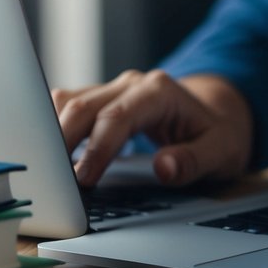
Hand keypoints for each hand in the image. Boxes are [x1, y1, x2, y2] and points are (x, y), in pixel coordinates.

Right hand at [51, 71, 253, 187]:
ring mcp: (112, 90)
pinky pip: (66, 108)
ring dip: (52, 134)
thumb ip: (194, 160)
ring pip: (67, 102)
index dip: (97, 148)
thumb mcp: (222, 151)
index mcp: (159, 92)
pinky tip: (48, 157)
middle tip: (53, 182)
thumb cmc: (219, 134)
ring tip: (45, 171)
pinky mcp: (100, 100)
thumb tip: (164, 168)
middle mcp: (132, 85)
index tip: (84, 179)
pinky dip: (52, 129)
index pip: (117, 116)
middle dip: (62, 142)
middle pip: (83, 106)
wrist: (218, 116)